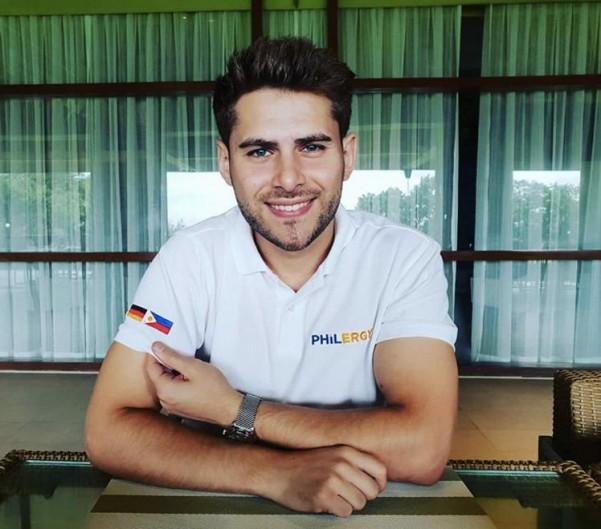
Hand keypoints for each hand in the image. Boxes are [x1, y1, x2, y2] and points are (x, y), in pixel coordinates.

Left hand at [144, 342, 241, 425]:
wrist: (228, 409)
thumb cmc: (214, 389)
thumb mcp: (193, 367)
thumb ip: (172, 356)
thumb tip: (155, 347)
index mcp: (165, 390)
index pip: (151, 367)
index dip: (156, 354)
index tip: (165, 344)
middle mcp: (164, 400)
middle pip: (157, 376)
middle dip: (166, 363)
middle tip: (182, 355)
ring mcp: (171, 406)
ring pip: (165, 383)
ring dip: (173, 373)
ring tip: (189, 367)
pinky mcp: (178, 408)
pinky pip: (172, 391)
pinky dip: (177, 382)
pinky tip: (191, 379)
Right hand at [266, 445, 386, 516]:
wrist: (277, 470)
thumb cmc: (307, 465)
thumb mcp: (332, 454)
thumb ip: (353, 463)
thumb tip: (378, 482)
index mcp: (347, 451)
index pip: (380, 470)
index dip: (379, 483)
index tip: (371, 489)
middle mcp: (342, 463)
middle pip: (372, 490)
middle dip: (363, 497)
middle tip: (347, 495)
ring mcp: (332, 479)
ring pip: (360, 503)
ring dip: (349, 504)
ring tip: (334, 497)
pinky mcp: (323, 496)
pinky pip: (346, 512)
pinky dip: (338, 511)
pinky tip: (326, 502)